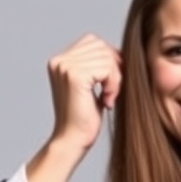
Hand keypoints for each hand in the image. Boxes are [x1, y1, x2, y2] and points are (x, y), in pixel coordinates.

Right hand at [46, 33, 121, 153]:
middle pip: (101, 47)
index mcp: (59, 60)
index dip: (109, 59)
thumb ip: (97, 64)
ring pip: (106, 57)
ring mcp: (65, 67)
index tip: (111, 83)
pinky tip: (107, 100)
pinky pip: (107, 69)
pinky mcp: (75, 76)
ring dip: (115, 79)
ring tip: (108, 98)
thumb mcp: (91, 84)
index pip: (93, 42)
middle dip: (114, 68)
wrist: (73, 139)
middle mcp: (59, 60)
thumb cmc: (85, 116)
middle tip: (112, 92)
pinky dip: (114, 84)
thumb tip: (122, 50)